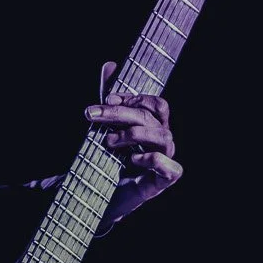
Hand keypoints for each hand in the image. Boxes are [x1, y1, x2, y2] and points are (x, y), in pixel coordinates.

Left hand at [86, 60, 182, 224]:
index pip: (156, 104)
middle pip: (150, 118)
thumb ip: (109, 99)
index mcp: (153, 126)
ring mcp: (164, 161)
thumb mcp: (104, 127)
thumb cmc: (107, 158)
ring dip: (133, 134)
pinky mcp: (161, 183)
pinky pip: (172, 168)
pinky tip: (132, 160)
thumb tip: (109, 64)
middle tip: (91, 115)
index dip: (134, 99)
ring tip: (108, 142)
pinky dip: (153, 160)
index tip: (106, 100)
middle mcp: (162, 141)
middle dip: (119, 114)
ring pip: (162, 137)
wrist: (100, 197)